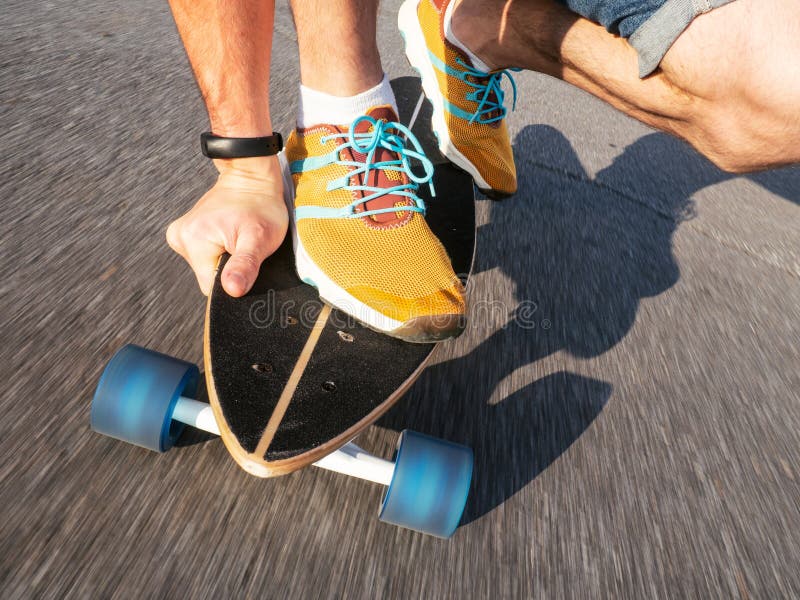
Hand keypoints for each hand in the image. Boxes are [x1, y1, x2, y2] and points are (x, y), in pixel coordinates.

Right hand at [167, 157, 288, 296]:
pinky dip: (220, 251)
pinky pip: (205, 255)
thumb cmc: (261, 205)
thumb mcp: (260, 238)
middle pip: (209, 276)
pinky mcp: (187, 233)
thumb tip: (232, 290)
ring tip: (238, 238)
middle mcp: (180, 238)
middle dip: (230, 268)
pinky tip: (230, 236)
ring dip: (225, 258)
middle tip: (244, 246)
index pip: (211, 287)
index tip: (245, 261)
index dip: (232, 279)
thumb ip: (245, 265)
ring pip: (208, 266)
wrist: (252, 179)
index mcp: (193, 242)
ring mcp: (180, 234)